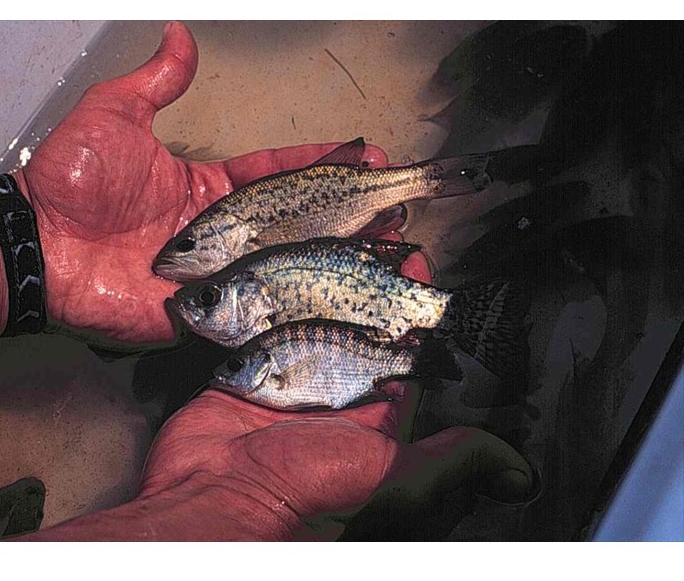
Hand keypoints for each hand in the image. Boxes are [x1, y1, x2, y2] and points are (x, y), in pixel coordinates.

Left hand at [14, 22, 387, 344]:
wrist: (40, 244)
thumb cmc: (74, 180)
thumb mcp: (117, 115)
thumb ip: (156, 82)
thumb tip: (178, 34)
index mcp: (209, 190)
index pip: (279, 174)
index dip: (321, 163)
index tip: (362, 153)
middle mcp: (222, 234)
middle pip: (295, 223)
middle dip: (347, 212)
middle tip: (393, 205)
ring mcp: (216, 276)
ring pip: (287, 267)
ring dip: (338, 258)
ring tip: (386, 246)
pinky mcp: (206, 314)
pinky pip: (258, 313)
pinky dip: (301, 309)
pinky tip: (343, 301)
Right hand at [137, 258, 535, 540]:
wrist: (219, 496)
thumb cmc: (309, 493)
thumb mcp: (394, 480)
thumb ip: (451, 462)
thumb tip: (519, 472)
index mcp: (376, 418)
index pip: (407, 355)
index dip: (417, 316)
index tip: (422, 275)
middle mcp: (335, 394)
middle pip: (360, 328)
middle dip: (375, 288)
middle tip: (388, 247)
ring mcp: (290, 378)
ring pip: (314, 319)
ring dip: (328, 283)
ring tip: (343, 242)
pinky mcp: (248, 369)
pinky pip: (266, 324)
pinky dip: (274, 295)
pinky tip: (282, 263)